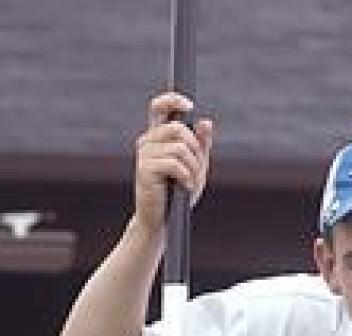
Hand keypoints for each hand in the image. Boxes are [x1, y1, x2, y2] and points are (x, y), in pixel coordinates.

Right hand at [134, 90, 212, 236]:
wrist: (160, 220)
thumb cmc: (177, 193)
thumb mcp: (194, 166)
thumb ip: (200, 145)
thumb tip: (206, 122)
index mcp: (157, 136)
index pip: (160, 107)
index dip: (173, 100)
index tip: (188, 105)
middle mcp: (148, 141)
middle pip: (177, 127)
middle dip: (195, 148)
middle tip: (197, 167)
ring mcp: (145, 154)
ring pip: (180, 147)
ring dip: (193, 167)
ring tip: (191, 181)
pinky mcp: (145, 169)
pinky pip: (175, 164)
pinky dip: (187, 176)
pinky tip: (186, 187)